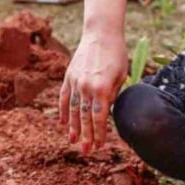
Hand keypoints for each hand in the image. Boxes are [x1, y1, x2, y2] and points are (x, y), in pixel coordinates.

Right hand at [58, 28, 127, 152]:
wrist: (101, 34)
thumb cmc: (117, 54)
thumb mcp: (121, 75)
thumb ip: (113, 95)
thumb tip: (106, 112)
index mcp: (102, 88)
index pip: (100, 117)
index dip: (99, 133)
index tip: (100, 145)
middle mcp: (86, 86)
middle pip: (85, 117)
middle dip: (86, 135)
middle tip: (86, 150)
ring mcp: (75, 82)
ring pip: (73, 110)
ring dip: (73, 127)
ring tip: (73, 141)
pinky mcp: (68, 76)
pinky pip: (64, 98)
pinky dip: (63, 111)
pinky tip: (63, 123)